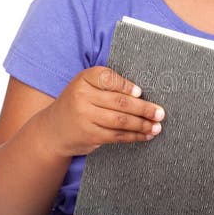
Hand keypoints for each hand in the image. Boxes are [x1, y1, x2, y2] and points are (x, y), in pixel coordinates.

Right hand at [41, 66, 164, 157]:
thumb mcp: (86, 87)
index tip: (140, 92)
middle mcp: (82, 97)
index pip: (108, 78)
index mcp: (84, 79)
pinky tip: (145, 135)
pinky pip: (117, 135)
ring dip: (142, 124)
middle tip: (160, 113)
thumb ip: (108, 85)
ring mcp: (85, 117)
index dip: (126, 86)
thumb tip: (140, 93)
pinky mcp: (90, 135)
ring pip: (121, 121)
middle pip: (120, 102)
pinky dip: (134, 136)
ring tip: (157, 126)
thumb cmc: (77, 103)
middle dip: (144, 108)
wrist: (53, 130)